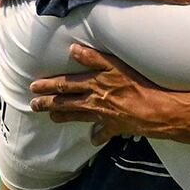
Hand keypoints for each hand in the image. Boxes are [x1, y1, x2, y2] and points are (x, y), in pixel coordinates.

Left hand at [32, 44, 175, 138]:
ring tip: (51, 117)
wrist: (155, 110)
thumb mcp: (115, 65)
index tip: (33, 87)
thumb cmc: (138, 84)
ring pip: (79, 116)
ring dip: (64, 116)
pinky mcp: (116, 126)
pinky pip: (104, 133)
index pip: (65, 84)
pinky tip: (93, 140)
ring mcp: (104, 115)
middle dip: (48, 103)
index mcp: (93, 84)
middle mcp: (94, 101)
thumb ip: (93, 57)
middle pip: (66, 101)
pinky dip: (97, 136)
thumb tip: (73, 50)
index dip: (48, 85)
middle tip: (33, 105)